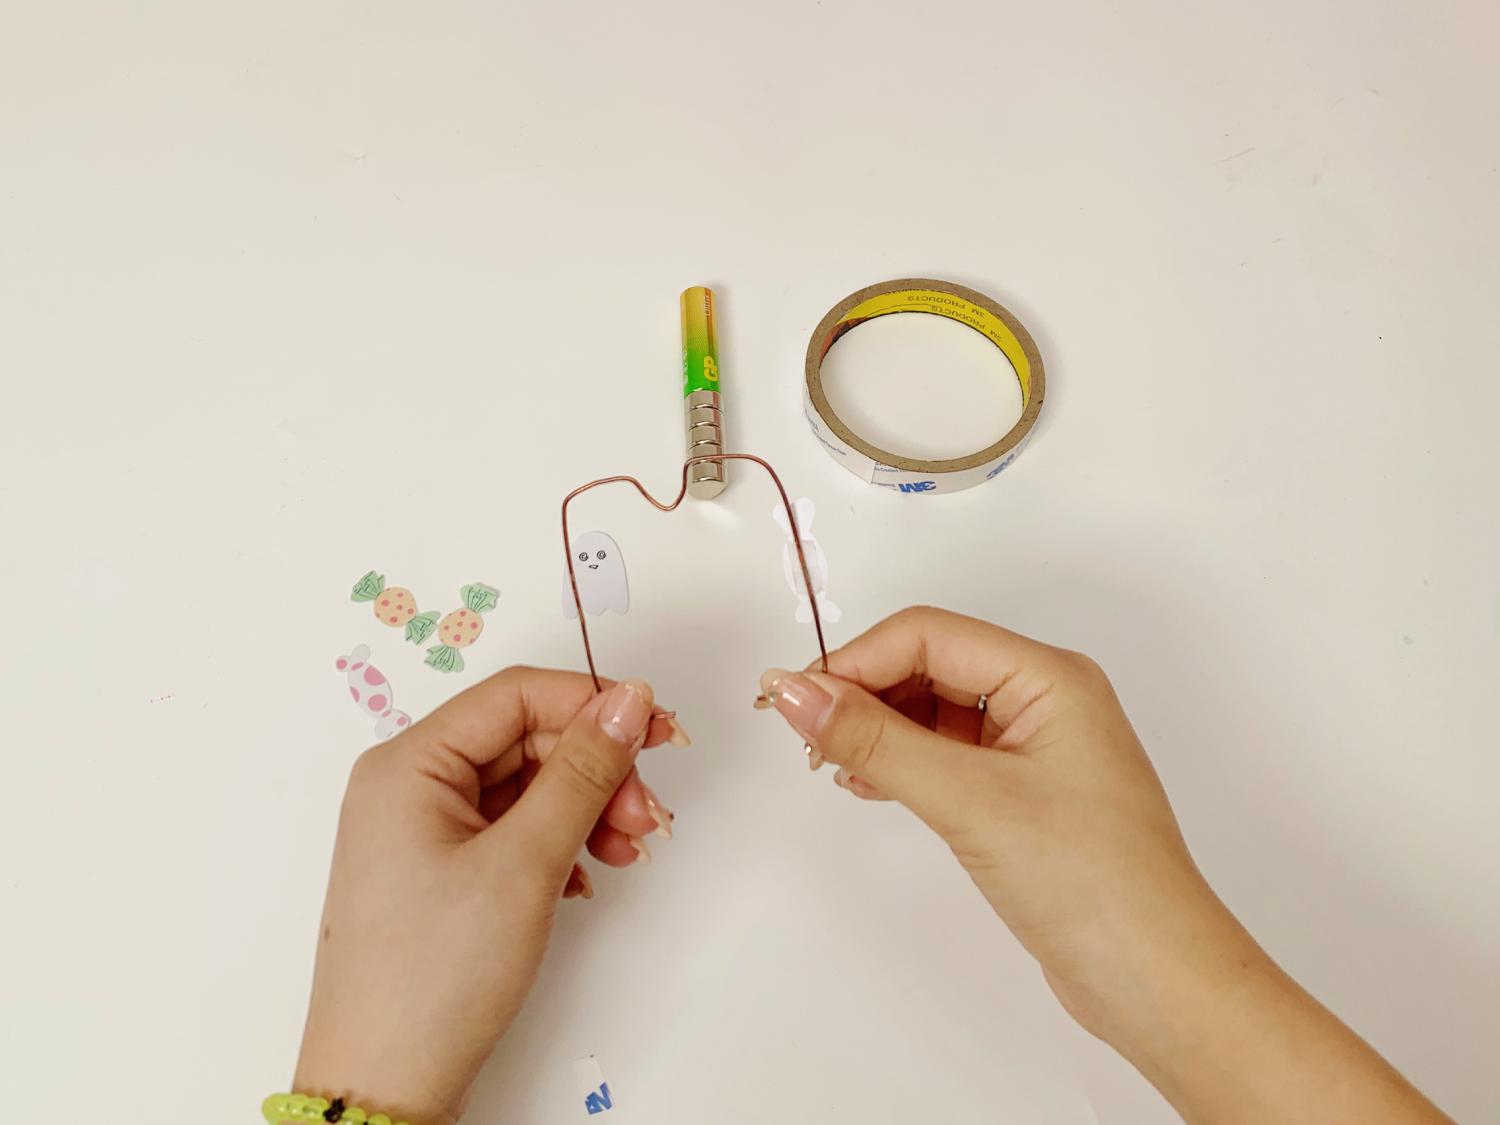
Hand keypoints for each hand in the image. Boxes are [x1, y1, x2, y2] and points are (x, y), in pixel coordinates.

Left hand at [293, 667, 684, 1124]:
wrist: (385, 1085)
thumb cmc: (436, 976)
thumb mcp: (524, 863)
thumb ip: (582, 772)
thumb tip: (629, 700)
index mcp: (407, 765)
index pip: (516, 696)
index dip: (592, 705)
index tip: (658, 732)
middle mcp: (408, 786)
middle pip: (525, 741)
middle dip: (596, 770)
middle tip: (647, 816)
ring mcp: (421, 832)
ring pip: (526, 787)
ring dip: (587, 809)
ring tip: (627, 852)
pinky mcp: (441, 873)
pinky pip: (513, 830)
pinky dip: (560, 843)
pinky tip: (589, 877)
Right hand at [757, 606, 1448, 1123]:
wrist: (1158, 981)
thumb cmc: (1089, 883)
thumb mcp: (969, 801)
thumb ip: (875, 740)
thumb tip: (795, 694)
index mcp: (1049, 677)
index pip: (929, 635)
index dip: (856, 660)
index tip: (795, 703)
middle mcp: (1046, 699)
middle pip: (930, 663)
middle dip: (864, 692)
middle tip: (808, 740)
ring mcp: (1037, 748)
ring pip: (934, 710)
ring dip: (879, 729)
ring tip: (836, 767)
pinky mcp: (1026, 794)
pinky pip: (948, 753)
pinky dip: (904, 762)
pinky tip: (871, 785)